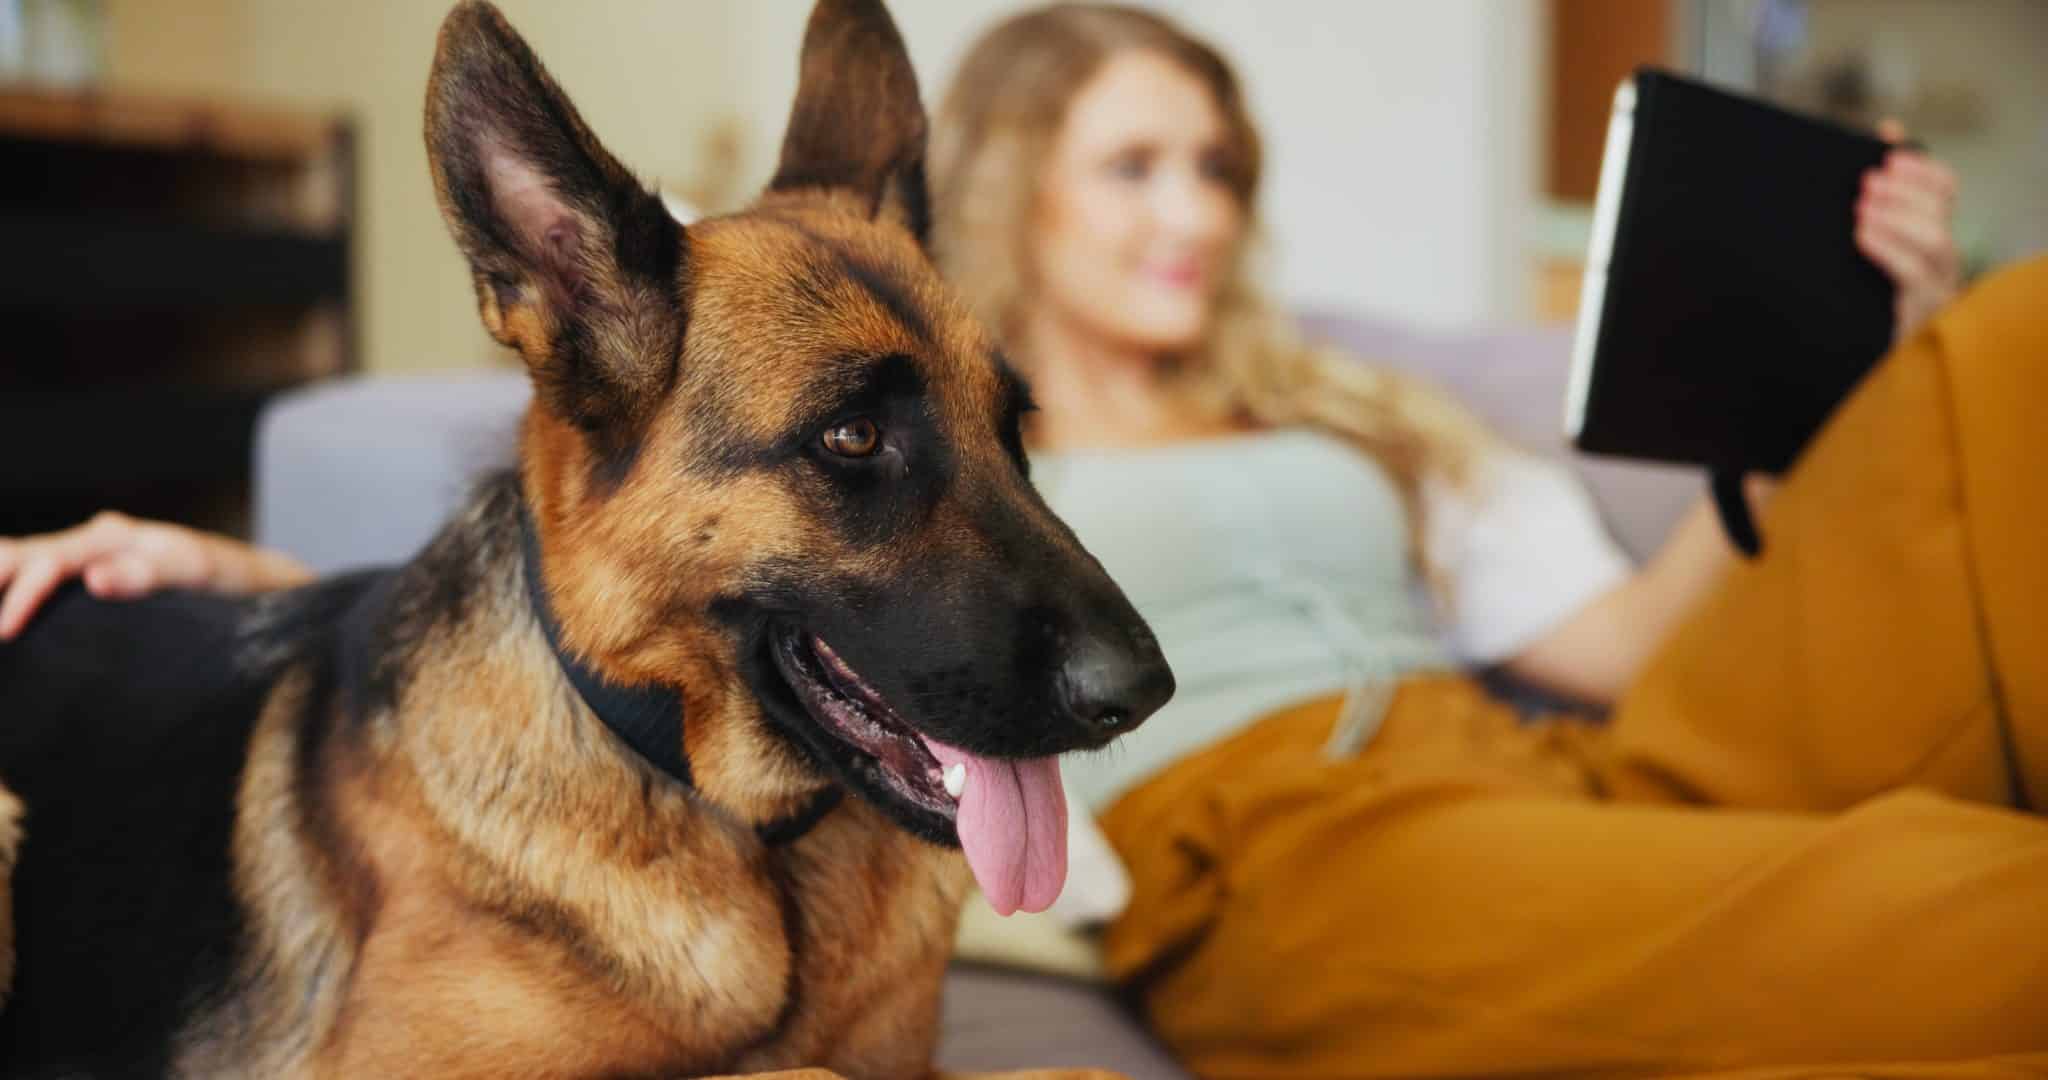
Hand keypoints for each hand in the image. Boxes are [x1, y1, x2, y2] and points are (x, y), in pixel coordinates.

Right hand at [0, 512, 226, 638]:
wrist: (245, 576)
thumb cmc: (223, 575)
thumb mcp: (195, 572)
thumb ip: (148, 574)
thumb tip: (94, 579)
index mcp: (114, 536)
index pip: (52, 562)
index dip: (23, 594)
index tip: (5, 630)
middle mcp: (95, 540)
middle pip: (26, 554)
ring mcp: (90, 554)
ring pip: (27, 559)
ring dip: (2, 578)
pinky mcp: (90, 571)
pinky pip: (41, 572)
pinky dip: (17, 583)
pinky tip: (5, 602)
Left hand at [1855, 119, 1961, 341]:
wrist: (1863, 371)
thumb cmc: (1858, 304)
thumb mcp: (1862, 252)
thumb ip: (1871, 203)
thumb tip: (1882, 135)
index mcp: (1930, 241)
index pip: (1946, 192)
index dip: (1922, 168)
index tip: (1889, 152)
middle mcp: (1942, 263)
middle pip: (1941, 213)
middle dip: (1906, 192)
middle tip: (1868, 182)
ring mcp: (1936, 291)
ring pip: (1937, 242)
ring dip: (1899, 218)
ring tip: (1862, 210)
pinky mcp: (1920, 318)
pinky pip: (1913, 277)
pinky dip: (1889, 251)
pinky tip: (1862, 239)